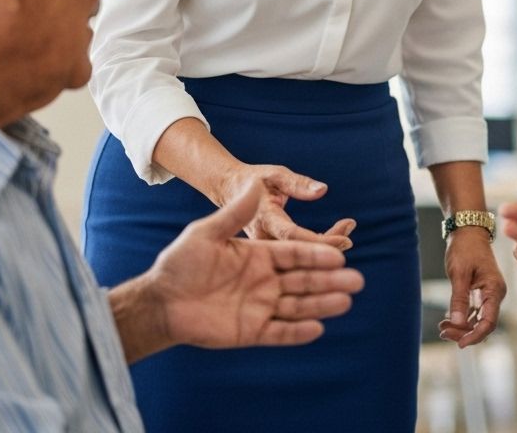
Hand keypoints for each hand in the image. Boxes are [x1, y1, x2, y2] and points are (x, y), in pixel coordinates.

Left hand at [148, 178, 364, 351]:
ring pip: (298, 305)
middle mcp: (265, 280)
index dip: (317, 253)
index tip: (340, 252)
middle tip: (357, 280)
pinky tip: (318, 328)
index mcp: (260, 255)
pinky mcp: (251, 331)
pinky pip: (280, 332)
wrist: (159, 299)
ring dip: (322, 304)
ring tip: (346, 301)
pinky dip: (298, 332)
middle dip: (330, 279)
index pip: (296, 253)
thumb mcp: (206, 232)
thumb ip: (234, 213)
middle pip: (304, 279)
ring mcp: (260, 306)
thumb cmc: (180, 262)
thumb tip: (254, 185)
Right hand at [221, 163, 356, 249]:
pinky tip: (338, 233)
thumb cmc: (254, 180)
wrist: (232, 191)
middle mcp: (264, 241)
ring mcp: (265, 250)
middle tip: (349, 227)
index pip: (293, 236)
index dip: (320, 241)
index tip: (346, 240)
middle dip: (329, 243)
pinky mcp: (270, 251)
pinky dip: (319, 243)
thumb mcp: (275, 174)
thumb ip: (298, 183)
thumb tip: (323, 190)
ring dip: (327, 244)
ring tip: (348, 226)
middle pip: (301, 252)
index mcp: (264, 219)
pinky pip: (299, 253)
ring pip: (302, 257)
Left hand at [438, 228, 506, 348]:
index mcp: (495, 290)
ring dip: (461, 326)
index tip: (459, 344)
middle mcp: (495, 294)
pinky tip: (447, 319)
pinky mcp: (481, 292)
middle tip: (443, 331)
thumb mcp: (459, 272)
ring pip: (477, 320)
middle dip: (464, 332)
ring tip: (442, 327)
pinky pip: (473, 312)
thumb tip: (456, 323)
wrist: (467, 230)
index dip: (475, 336)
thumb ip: (459, 298)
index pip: (489, 322)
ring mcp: (488, 294)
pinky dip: (461, 317)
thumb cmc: (465, 247)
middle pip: (483, 324)